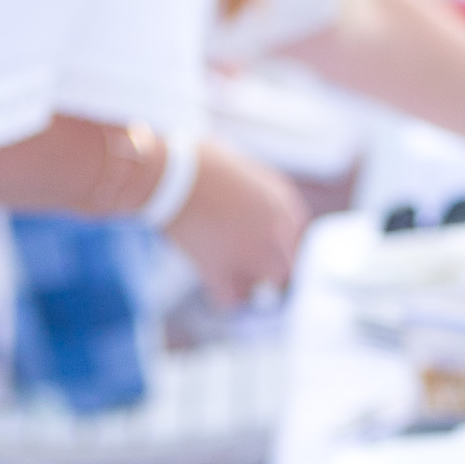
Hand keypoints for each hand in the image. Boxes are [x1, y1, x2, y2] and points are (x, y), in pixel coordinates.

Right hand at [166, 140, 307, 303]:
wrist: (170, 173)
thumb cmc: (202, 164)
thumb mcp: (249, 172)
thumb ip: (262, 197)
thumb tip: (258, 212)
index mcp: (285, 206)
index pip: (294, 241)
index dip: (276, 247)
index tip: (258, 247)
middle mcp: (277, 234)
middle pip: (284, 267)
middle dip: (266, 267)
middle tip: (244, 263)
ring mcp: (250, 255)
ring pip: (263, 285)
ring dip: (249, 282)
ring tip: (230, 272)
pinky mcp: (220, 271)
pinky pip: (232, 299)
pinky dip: (226, 295)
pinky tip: (215, 283)